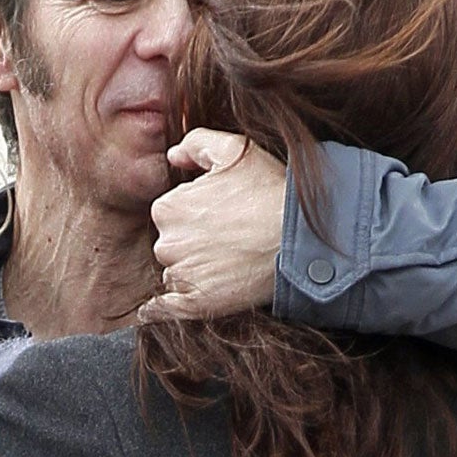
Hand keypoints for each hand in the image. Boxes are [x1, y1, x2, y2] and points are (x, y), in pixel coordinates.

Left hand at [140, 129, 289, 322]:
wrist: (301, 238)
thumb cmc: (271, 191)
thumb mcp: (235, 150)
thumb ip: (196, 144)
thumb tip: (173, 156)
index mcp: (168, 208)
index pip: (171, 214)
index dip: (196, 214)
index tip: (222, 215)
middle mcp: (166, 243)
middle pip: (172, 244)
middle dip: (193, 242)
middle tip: (230, 238)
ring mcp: (181, 275)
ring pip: (177, 272)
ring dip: (193, 270)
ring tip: (229, 262)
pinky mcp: (194, 304)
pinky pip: (164, 309)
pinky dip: (161, 310)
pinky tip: (155, 312)